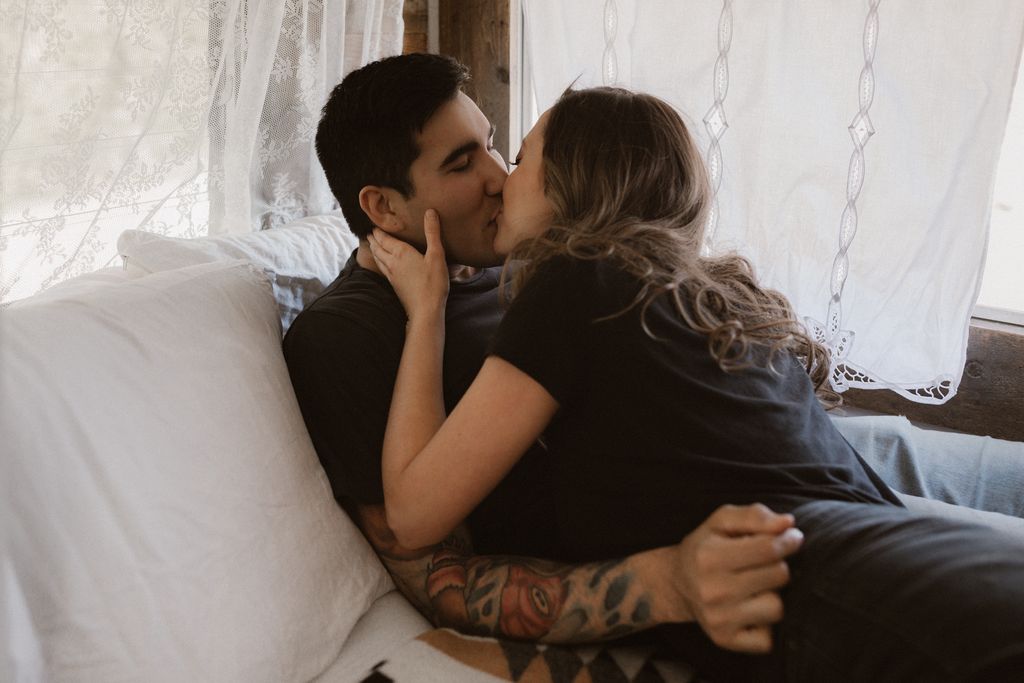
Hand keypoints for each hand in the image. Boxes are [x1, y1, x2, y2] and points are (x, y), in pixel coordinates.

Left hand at [367, 209, 449, 322]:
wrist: (425, 310)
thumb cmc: (433, 283)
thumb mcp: (436, 255)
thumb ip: (432, 233)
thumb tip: (430, 211)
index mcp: (401, 252)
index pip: (384, 238)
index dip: (378, 231)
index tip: (374, 223)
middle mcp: (392, 262)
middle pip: (378, 247)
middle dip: (374, 239)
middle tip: (370, 232)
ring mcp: (391, 275)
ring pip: (378, 259)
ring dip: (374, 250)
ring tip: (372, 244)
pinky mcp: (394, 285)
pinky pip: (382, 268)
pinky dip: (379, 261)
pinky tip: (383, 263)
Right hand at [669, 504, 802, 653]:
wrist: (675, 584)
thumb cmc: (706, 547)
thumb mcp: (722, 520)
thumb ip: (755, 515)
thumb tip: (788, 524)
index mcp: (710, 556)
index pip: (769, 549)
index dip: (788, 541)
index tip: (791, 538)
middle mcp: (713, 590)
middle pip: (779, 576)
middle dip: (778, 565)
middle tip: (763, 563)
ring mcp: (718, 619)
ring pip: (777, 608)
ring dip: (772, 595)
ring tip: (755, 587)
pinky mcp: (724, 640)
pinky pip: (768, 639)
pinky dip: (765, 625)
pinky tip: (750, 610)